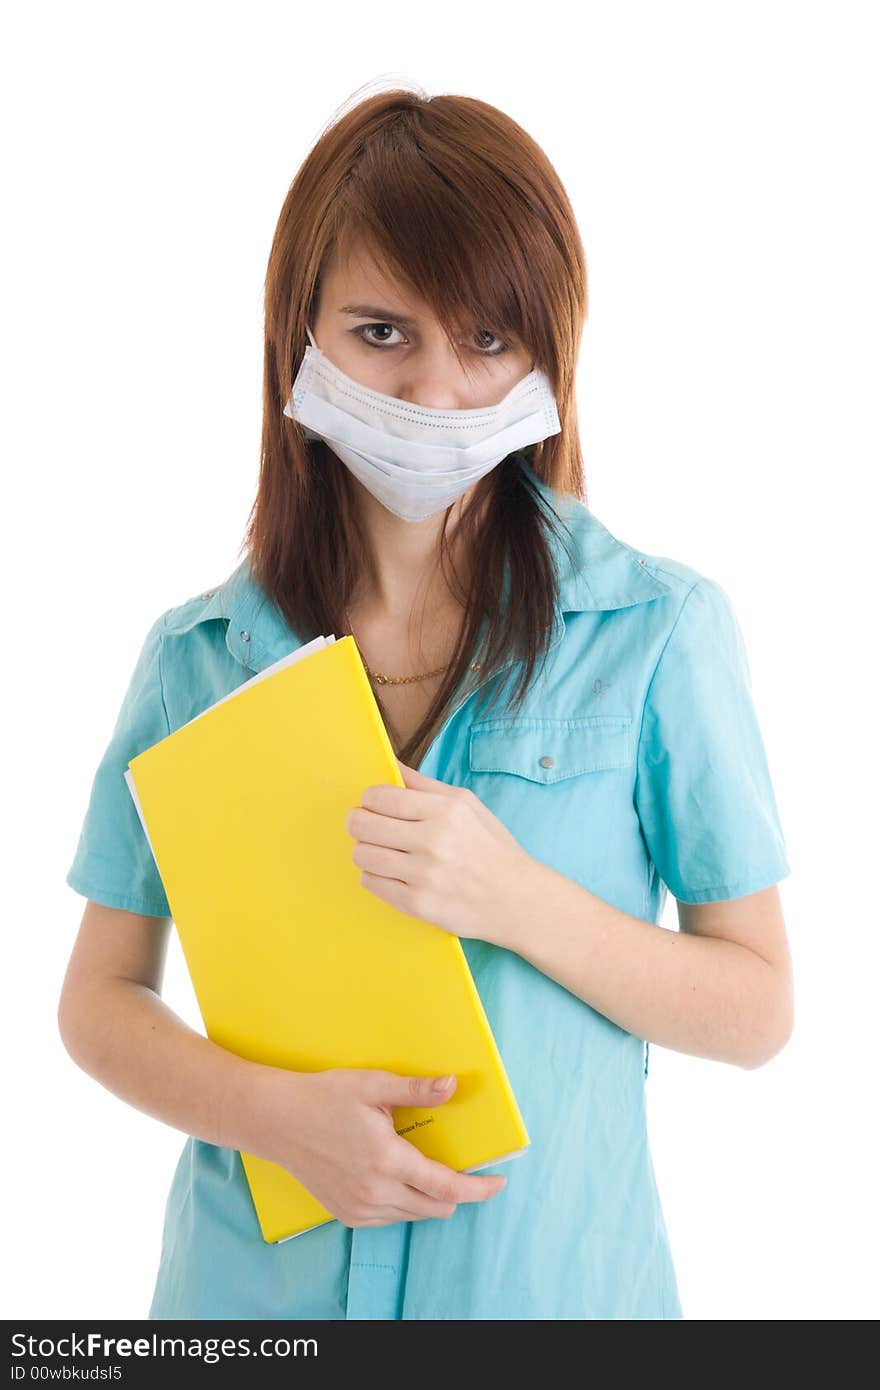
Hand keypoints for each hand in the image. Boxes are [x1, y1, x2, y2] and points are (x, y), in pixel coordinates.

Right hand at [259, 1067, 506, 1227]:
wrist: (277, 1120)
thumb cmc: (324, 1097)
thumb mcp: (373, 1086)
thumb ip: (416, 1090)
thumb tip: (453, 1085)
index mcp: (387, 1160)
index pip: (446, 1187)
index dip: (478, 1188)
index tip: (499, 1181)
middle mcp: (375, 1192)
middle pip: (436, 1207)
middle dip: (458, 1192)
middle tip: (464, 1168)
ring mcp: (359, 1208)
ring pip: (414, 1214)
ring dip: (430, 1197)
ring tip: (428, 1168)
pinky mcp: (347, 1214)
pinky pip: (390, 1218)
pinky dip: (404, 1203)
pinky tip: (398, 1177)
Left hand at [344, 758, 531, 944]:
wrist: (517, 900)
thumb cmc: (492, 848)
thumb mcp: (467, 805)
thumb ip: (425, 785)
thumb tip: (391, 765)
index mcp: (445, 811)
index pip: (380, 796)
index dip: (369, 799)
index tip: (373, 804)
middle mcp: (433, 842)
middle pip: (362, 824)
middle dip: (358, 822)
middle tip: (366, 825)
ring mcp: (423, 875)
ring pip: (361, 854)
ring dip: (365, 850)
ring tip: (381, 850)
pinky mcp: (417, 904)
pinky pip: (370, 882)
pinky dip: (374, 875)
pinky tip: (391, 872)